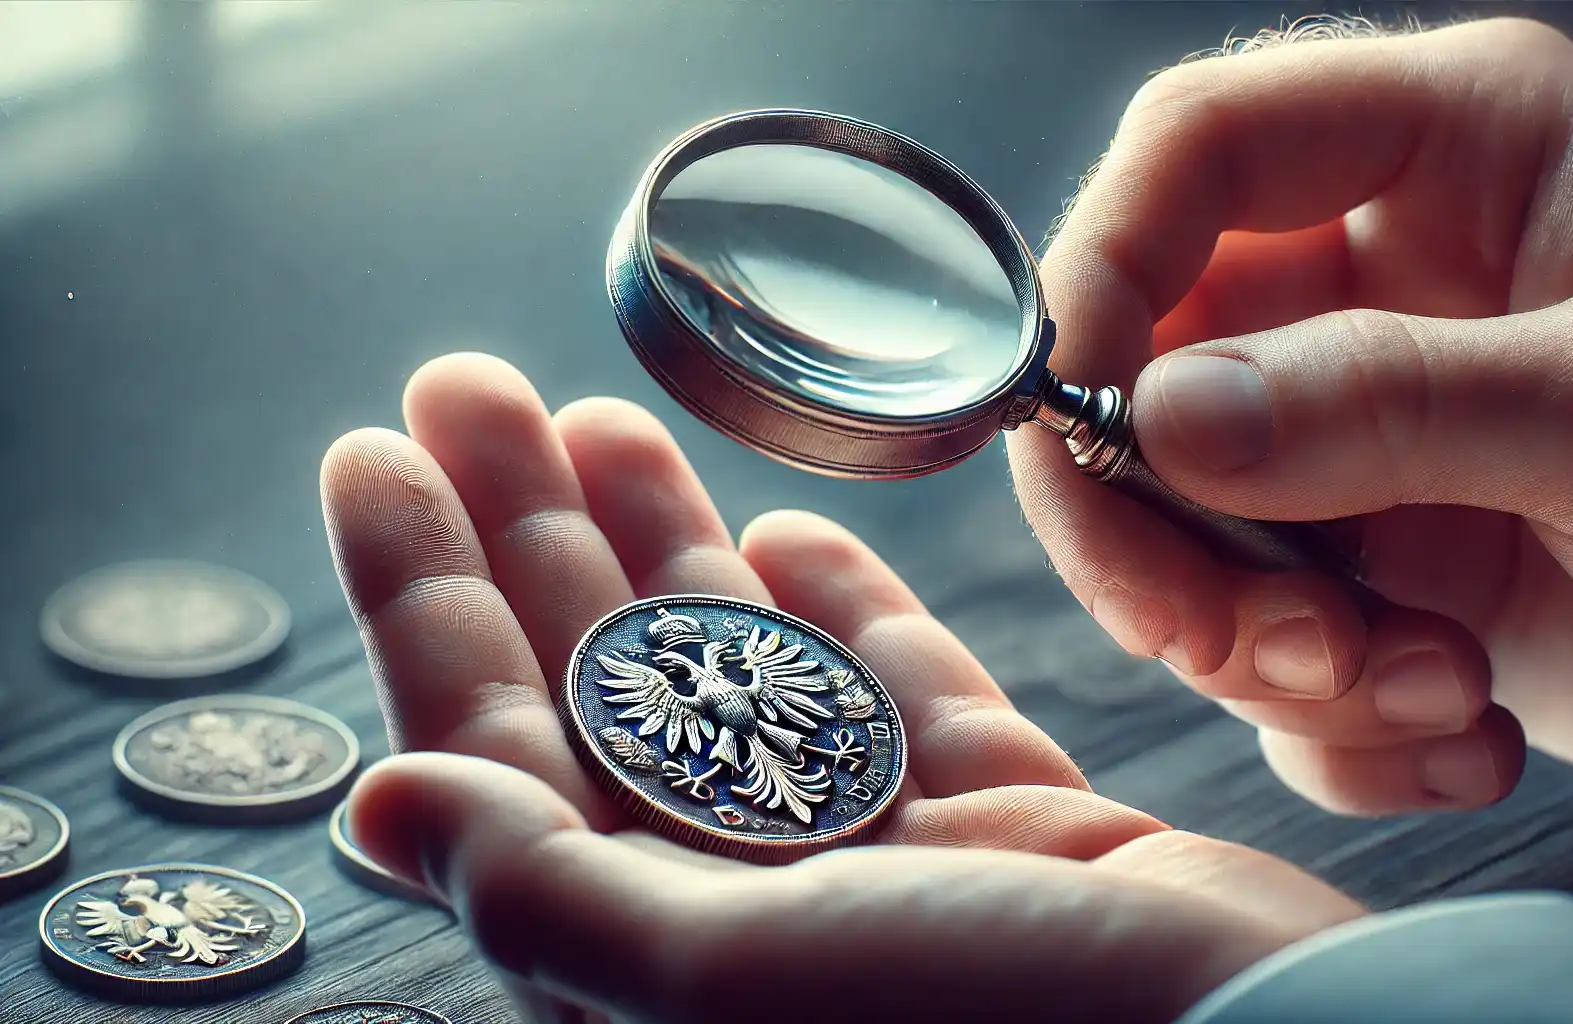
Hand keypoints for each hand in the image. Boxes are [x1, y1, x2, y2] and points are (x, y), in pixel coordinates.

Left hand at [321, 354, 1362, 1023]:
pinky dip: (841, 606)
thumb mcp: (736, 982)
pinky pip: (896, 693)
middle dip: (534, 525)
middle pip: (607, 681)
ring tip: (603, 416)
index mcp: (661, 950)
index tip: (380, 456)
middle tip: (476, 383)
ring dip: (670, 538)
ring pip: (746, 669)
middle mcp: (759, 906)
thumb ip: (555, 891)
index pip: (497, 741)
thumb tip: (380, 806)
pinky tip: (786, 522)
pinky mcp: (1006, 825)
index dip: (427, 593)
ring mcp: (885, 860)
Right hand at [1008, 16, 1572, 811]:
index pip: (1194, 154)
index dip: (1104, 270)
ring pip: (1182, 534)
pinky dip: (1334, 724)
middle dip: (1161, 532)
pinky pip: (1259, 649)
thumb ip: (1389, 401)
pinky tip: (1468, 729)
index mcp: (1447, 155)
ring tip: (1431, 692)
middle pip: (1142, 370)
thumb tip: (1161, 418)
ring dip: (1268, 651)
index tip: (1083, 420)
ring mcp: (1363, 439)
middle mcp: (1376, 287)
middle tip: (1227, 640)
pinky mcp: (1373, 571)